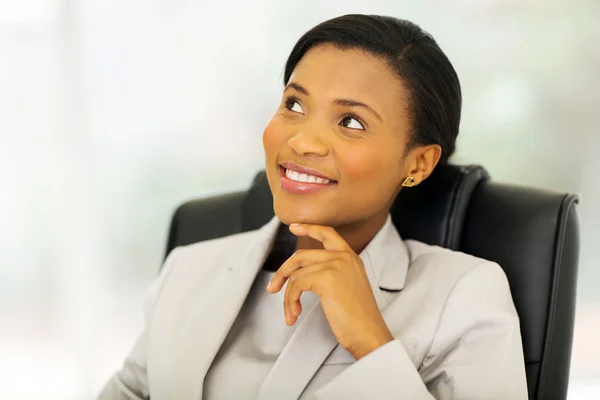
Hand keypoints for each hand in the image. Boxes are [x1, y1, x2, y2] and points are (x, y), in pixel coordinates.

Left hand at [266, 223, 393, 359]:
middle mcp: (344, 257)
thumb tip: (300, 274)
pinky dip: (290, 300)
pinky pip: (296, 284)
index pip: (328, 233)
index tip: (293, 226)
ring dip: (288, 296)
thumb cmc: (357, 319)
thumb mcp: (346, 288)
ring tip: (291, 313)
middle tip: (272, 288)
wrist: (368, 334)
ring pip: (296, 273)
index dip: (309, 228)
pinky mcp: (326, 277)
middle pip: (301, 255)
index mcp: (351, 258)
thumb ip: (330, 274)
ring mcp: (335, 265)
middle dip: (283, 272)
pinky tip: (294, 314)